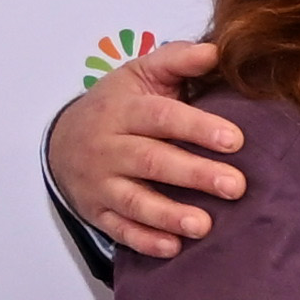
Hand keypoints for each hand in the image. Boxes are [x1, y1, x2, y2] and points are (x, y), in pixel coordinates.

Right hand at [48, 36, 242, 258]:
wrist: (63, 139)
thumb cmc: (119, 106)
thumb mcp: (141, 75)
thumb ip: (177, 61)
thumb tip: (216, 51)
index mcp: (124, 110)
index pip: (162, 117)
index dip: (198, 127)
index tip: (236, 140)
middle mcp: (109, 147)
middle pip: (152, 161)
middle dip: (194, 174)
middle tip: (236, 186)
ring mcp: (100, 182)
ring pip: (134, 200)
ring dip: (169, 215)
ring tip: (205, 225)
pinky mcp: (97, 211)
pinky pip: (119, 230)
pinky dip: (145, 241)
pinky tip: (173, 248)